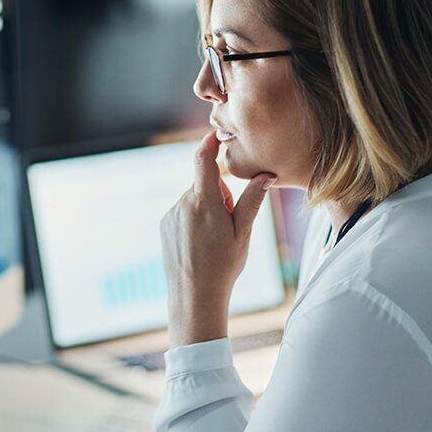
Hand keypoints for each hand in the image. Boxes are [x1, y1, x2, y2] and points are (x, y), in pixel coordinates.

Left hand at [160, 132, 275, 346]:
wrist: (194, 296)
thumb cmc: (223, 266)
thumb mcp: (243, 233)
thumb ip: (252, 200)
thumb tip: (266, 175)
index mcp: (204, 202)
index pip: (202, 160)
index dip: (209, 143)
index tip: (217, 135)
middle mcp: (183, 204)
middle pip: (204, 184)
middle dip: (219, 194)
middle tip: (228, 223)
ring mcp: (171, 215)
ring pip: (194, 199)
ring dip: (206, 209)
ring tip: (213, 239)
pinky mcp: (165, 225)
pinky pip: (183, 212)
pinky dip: (194, 219)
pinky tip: (200, 244)